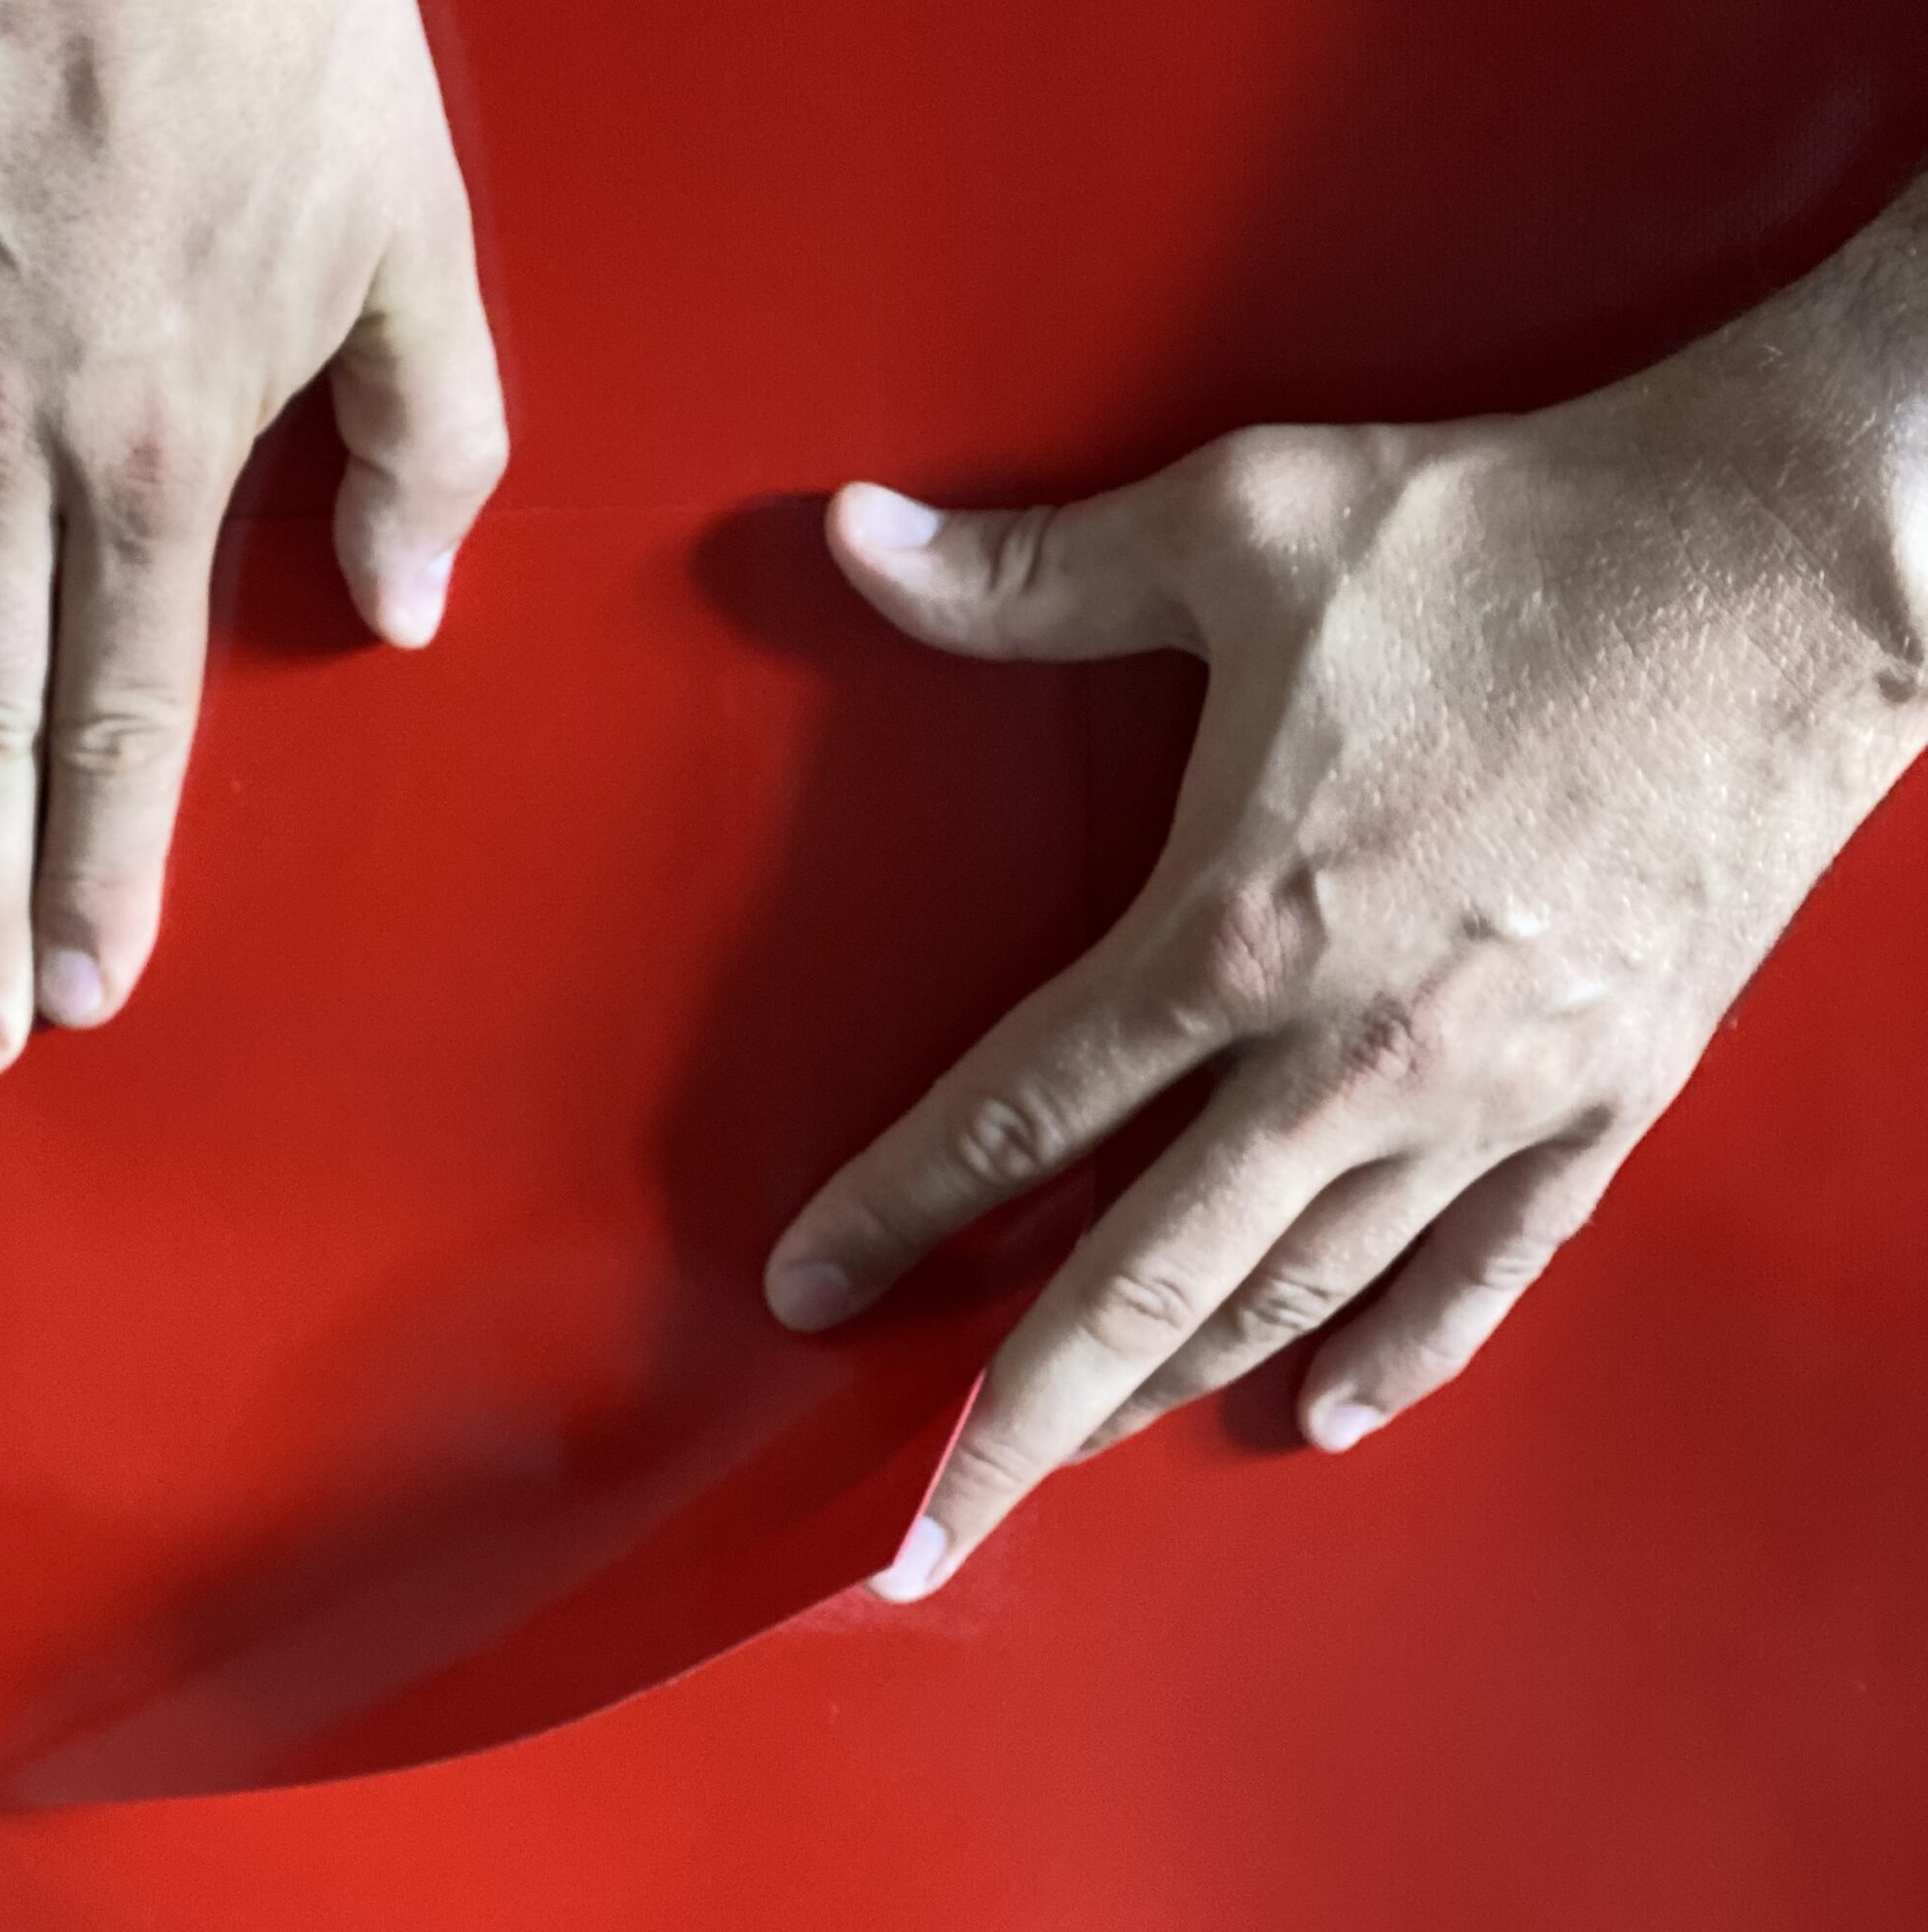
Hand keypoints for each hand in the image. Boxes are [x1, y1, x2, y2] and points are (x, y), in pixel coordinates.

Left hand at [765, 202, 1927, 1599]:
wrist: (1796, 556)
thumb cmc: (1519, 535)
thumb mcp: (1246, 519)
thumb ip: (1030, 572)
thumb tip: (851, 537)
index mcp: (1242, 921)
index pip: (1024, 1106)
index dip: (900, 1205)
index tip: (813, 1285)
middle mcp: (1353, 1049)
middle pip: (1142, 1272)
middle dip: (1016, 1408)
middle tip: (928, 1519)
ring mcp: (1488, 1093)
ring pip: (1294, 1290)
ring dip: (1169, 1384)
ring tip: (1072, 1450)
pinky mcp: (1607, 1094)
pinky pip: (1484, 1270)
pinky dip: (1395, 1351)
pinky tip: (1316, 1413)